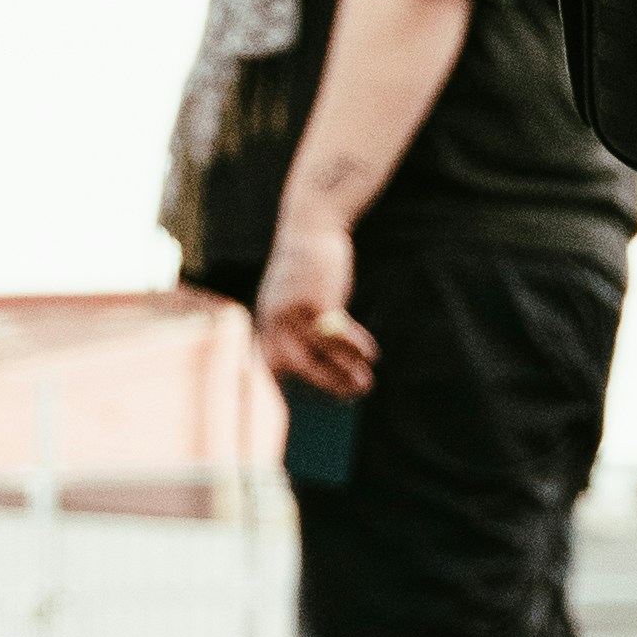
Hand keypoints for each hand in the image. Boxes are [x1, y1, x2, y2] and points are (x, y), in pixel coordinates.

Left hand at [256, 219, 376, 398]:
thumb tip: (318, 367)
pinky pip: (337, 334)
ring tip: (367, 384)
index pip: (266, 366)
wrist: (310, 226)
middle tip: (352, 396)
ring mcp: (291, 311)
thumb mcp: (290, 298)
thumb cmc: (306, 267)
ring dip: (346, 372)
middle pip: (296, 367)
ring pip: (320, 354)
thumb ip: (296, 330)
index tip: (295, 410)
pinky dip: (356, 346)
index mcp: (265, 323)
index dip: (280, 391)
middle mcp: (272, 320)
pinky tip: (371, 353)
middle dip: (326, 385)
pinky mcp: (314, 301)